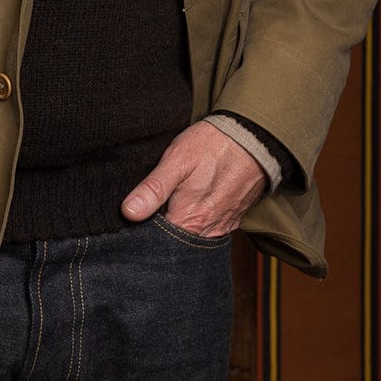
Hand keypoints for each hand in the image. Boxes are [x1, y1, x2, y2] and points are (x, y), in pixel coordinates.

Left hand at [121, 120, 266, 235]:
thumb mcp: (176, 160)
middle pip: (176, 243)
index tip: (134, 218)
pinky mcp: (231, 219)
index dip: (143, 231)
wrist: (252, 137)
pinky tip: (191, 205)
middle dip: (161, 232)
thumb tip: (129, 212)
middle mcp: (207, 230)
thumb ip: (153, 189)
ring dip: (180, 227)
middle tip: (152, 207)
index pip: (158, 242)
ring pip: (192, 238)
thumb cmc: (212, 145)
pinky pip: (209, 230)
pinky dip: (197, 223)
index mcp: (189, 220)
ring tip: (172, 205)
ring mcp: (222, 226)